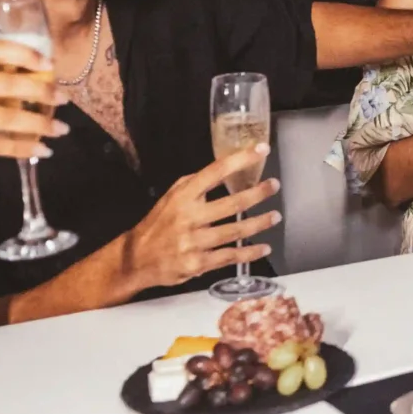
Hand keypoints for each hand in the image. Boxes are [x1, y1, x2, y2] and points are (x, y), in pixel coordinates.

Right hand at [0, 39, 66, 183]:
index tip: (48, 63)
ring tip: (60, 129)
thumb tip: (26, 76)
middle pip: (1, 83)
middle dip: (39, 91)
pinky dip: (21, 147)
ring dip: (37, 124)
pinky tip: (40, 150)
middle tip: (63, 98)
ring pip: (2, 116)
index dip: (22, 54)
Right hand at [117, 145, 281, 294]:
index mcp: (184, 196)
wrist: (137, 258)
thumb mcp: (171, 196)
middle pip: (232, 203)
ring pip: (235, 231)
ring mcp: (194, 242)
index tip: (261, 150)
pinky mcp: (198, 263)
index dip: (240, 159)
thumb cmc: (159, 224)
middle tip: (274, 186)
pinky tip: (264, 247)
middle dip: (257, 194)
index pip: (216, 172)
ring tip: (275, 216)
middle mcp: (189, 217)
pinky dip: (250, 253)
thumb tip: (226, 169)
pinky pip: (230, 256)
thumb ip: (196, 184)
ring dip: (259, 224)